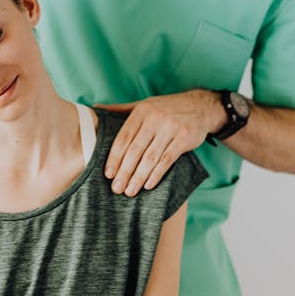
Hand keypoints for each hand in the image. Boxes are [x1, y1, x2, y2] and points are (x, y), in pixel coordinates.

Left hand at [98, 91, 223, 195]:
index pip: (124, 137)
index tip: (108, 174)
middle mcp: (154, 118)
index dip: (114, 157)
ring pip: (150, 157)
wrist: (200, 106)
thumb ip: (120, 109)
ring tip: (130, 191)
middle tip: (116, 188)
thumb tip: (95, 108)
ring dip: (138, 177)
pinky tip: (148, 185)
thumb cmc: (166, 108)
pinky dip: (156, 174)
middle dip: (124, 171)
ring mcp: (170, 128)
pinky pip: (167, 160)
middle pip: (135, 150)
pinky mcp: (184, 138)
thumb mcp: (143, 104)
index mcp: (141, 111)